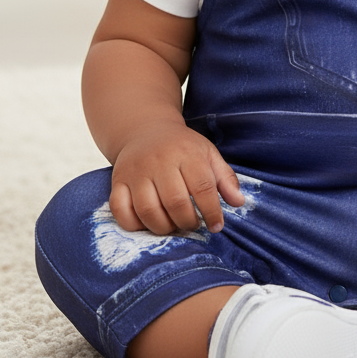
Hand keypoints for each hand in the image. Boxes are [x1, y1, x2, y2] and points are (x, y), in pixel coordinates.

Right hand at [109, 125, 244, 234]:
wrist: (145, 130)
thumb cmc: (182, 147)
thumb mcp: (207, 154)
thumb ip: (225, 178)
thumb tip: (239, 203)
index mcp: (187, 154)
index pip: (203, 188)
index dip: (212, 212)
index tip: (216, 226)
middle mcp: (160, 161)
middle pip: (175, 202)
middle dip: (188, 222)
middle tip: (193, 224)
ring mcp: (136, 172)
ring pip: (148, 211)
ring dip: (164, 227)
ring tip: (174, 225)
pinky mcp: (118, 181)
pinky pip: (121, 211)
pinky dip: (135, 224)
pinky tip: (149, 223)